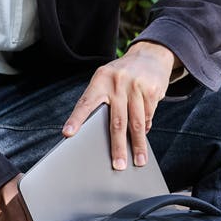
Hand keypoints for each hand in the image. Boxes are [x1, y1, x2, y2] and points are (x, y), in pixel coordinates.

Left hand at [62, 41, 177, 169]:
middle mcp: (117, 82)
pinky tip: (144, 132)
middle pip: (117, 121)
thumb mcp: (107, 80)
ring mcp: (136, 86)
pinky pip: (148, 116)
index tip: (68, 134)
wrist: (150, 54)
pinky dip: (146, 127)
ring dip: (138, 145)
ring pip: (136, 123)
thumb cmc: (122, 74)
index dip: (76, 119)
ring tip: (138, 160)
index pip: (86, 103)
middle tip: (118, 165)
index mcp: (100, 80)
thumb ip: (101, 101)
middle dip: (117, 146)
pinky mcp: (152, 90)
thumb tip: (98, 133)